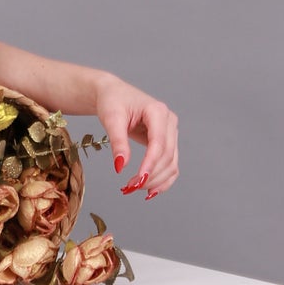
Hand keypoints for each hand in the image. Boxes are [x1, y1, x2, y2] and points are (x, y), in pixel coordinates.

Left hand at [93, 72, 177, 199]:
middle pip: (167, 156)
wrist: (114, 94)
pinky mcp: (167, 141)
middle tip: (129, 188)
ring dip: (156, 180)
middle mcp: (169, 121)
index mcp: (157, 111)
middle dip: (150, 175)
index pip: (159, 143)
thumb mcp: (111, 119)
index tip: (138, 180)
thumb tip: (120, 166)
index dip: (150, 164)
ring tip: (134, 188)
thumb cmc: (112, 101)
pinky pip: (170, 164)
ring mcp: (170, 132)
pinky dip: (163, 179)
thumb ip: (118, 142)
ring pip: (171, 163)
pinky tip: (150, 190)